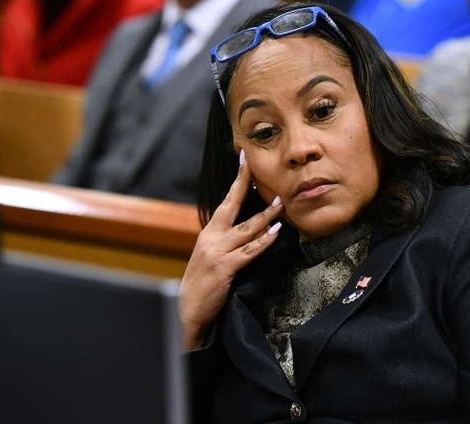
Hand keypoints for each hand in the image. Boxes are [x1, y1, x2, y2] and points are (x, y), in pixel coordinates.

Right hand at [178, 149, 283, 348]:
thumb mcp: (210, 256)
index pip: (225, 201)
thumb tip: (247, 227)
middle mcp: (211, 237)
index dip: (237, 180)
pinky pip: (249, 251)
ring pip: (246, 228)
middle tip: (256, 164)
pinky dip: (264, 241)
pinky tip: (276, 232)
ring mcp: (218, 252)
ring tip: (281, 202)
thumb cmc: (203, 284)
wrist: (187, 311)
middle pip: (231, 205)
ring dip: (266, 215)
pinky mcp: (225, 267)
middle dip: (244, 182)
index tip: (244, 159)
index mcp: (209, 233)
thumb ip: (225, 241)